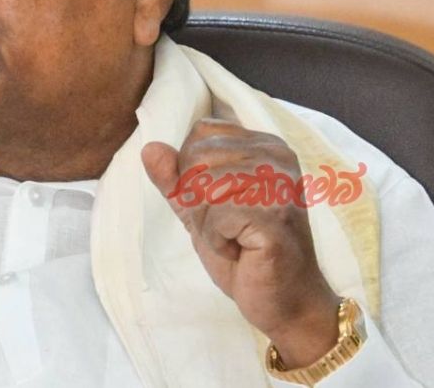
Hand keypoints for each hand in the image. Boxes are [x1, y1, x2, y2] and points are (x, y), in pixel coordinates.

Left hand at [141, 105, 339, 367]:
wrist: (285, 300)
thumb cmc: (246, 252)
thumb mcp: (201, 209)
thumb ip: (175, 179)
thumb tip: (149, 148)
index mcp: (263, 145)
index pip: (201, 133)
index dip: (193, 171)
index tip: (223, 203)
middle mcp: (276, 156)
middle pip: (197, 158)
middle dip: (199, 201)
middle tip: (229, 227)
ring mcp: (278, 184)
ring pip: (204, 187)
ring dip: (208, 224)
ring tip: (236, 239)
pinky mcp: (274, 215)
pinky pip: (216, 217)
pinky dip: (218, 241)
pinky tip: (242, 251)